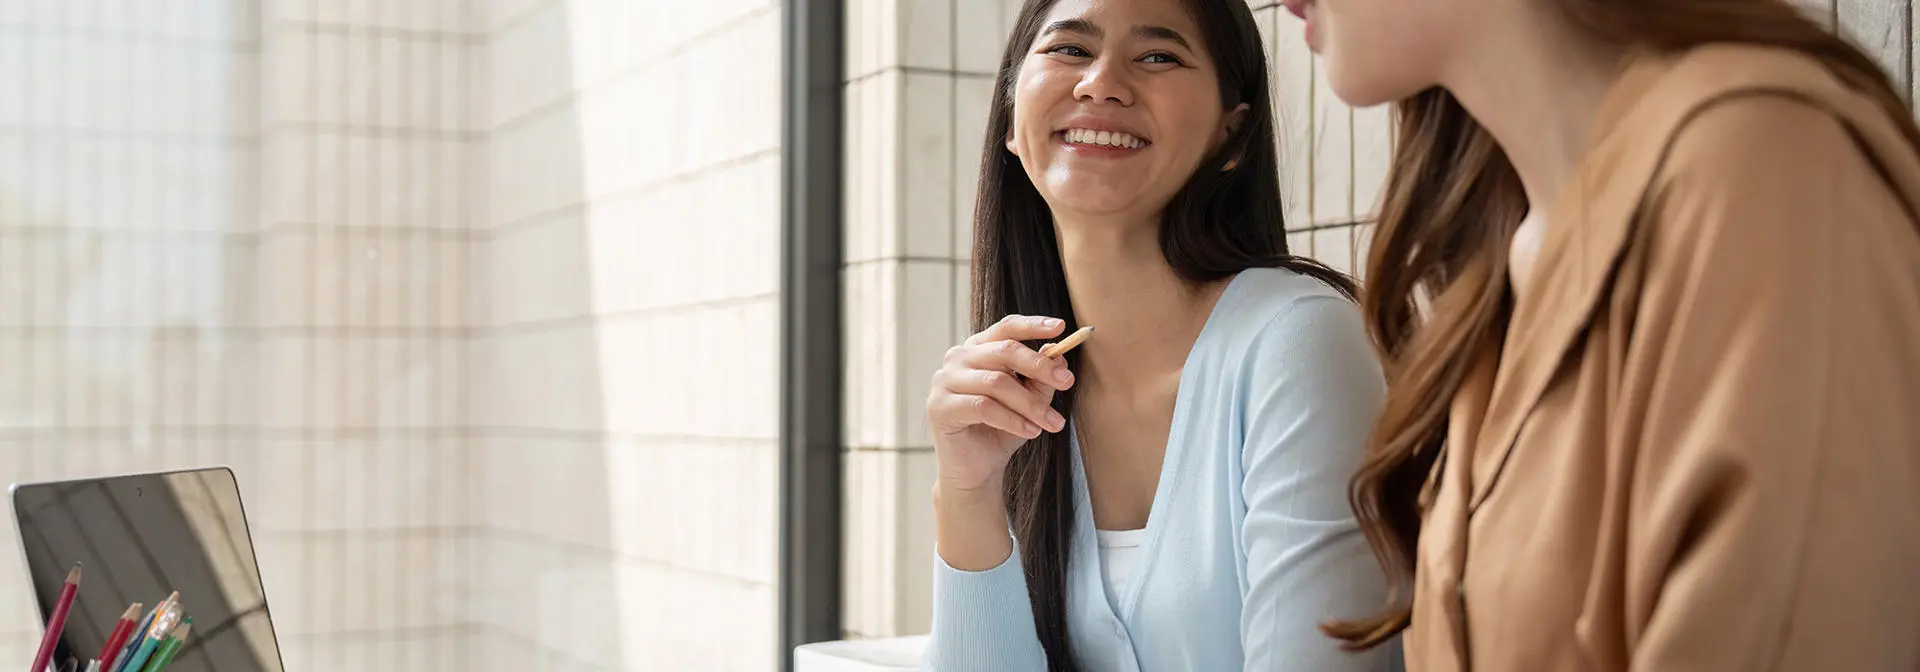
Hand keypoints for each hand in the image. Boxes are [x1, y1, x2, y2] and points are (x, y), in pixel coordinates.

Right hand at [926, 315, 1076, 497]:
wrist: (977, 470)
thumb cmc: (1001, 430)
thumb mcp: (1030, 401)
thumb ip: (1041, 378)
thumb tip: (1059, 357)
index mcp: (978, 349)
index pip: (1006, 328)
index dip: (1033, 325)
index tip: (1060, 327)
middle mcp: (957, 358)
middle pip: (1004, 351)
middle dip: (1039, 366)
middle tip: (1067, 382)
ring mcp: (944, 380)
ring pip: (996, 382)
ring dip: (1030, 404)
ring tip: (1053, 423)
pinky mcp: (939, 406)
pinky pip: (983, 407)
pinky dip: (1012, 420)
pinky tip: (1031, 432)